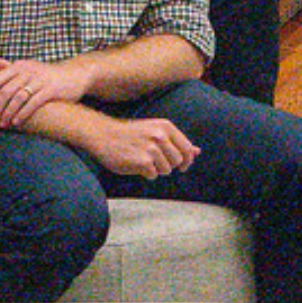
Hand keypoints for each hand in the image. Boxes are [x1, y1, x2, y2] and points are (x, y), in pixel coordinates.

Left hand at [0, 56, 90, 127]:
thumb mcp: (24, 66)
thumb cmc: (44, 74)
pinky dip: (22, 114)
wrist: (75, 74)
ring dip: (7, 114)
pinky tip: (16, 122)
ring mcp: (40, 80)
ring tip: (2, 124)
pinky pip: (33, 103)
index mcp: (19, 66)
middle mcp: (28, 71)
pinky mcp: (52, 89)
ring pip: (18, 98)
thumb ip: (3, 64)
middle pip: (5, 92)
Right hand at [76, 112, 197, 179]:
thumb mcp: (155, 130)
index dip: (188, 160)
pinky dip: (146, 174)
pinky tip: (136, 165)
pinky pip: (153, 175)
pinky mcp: (142, 162)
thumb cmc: (130, 134)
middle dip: (168, 165)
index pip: (187, 148)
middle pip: (178, 161)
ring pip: (166, 170)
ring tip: (143, 161)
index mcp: (166, 127)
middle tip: (154, 162)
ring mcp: (152, 149)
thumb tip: (197, 152)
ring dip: (156, 170)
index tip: (183, 166)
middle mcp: (161, 136)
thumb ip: (176, 141)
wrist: (103, 135)